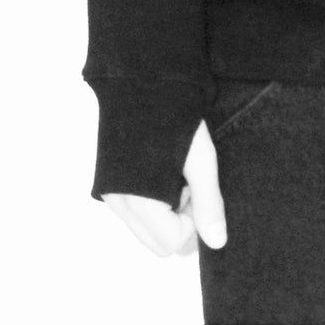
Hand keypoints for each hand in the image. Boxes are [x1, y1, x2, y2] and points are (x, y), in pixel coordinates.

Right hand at [101, 119, 227, 257]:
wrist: (142, 81)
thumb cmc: (175, 119)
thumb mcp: (201, 161)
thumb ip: (208, 204)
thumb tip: (216, 243)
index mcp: (139, 201)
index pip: (171, 243)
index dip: (193, 224)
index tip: (197, 192)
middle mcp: (118, 204)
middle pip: (157, 243)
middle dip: (179, 223)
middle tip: (187, 185)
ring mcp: (110, 195)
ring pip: (147, 229)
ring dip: (166, 212)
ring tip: (174, 174)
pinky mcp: (108, 185)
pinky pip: (136, 213)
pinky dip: (153, 201)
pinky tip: (160, 171)